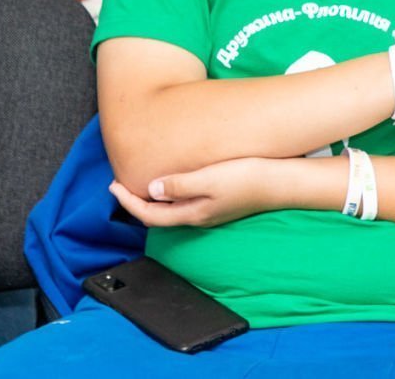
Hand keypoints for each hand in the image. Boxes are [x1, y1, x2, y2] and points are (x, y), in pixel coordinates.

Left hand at [108, 157, 278, 228]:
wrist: (282, 182)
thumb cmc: (247, 177)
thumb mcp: (209, 178)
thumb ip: (179, 185)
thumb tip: (151, 190)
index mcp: (192, 213)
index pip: (149, 214)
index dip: (127, 201)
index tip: (112, 185)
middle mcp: (199, 216)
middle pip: (157, 214)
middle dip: (135, 200)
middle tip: (120, 181)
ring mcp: (210, 210)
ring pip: (171, 208)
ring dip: (153, 196)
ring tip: (141, 179)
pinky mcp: (219, 201)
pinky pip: (185, 201)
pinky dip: (170, 192)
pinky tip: (173, 178)